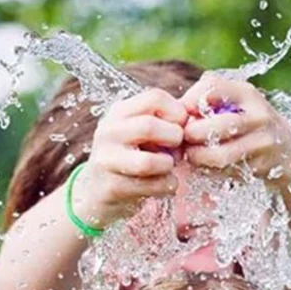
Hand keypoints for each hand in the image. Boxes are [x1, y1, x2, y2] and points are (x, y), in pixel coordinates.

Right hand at [72, 89, 187, 228]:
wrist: (96, 192)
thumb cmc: (129, 159)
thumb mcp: (140, 133)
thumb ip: (163, 122)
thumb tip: (194, 121)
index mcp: (119, 112)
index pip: (154, 97)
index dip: (177, 111)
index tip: (181, 127)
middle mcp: (109, 132)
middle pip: (149, 126)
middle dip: (173, 139)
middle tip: (177, 150)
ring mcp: (107, 160)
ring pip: (148, 162)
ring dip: (168, 165)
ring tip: (169, 168)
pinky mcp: (112, 187)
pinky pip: (150, 186)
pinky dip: (167, 186)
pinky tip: (166, 185)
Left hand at [180, 73, 290, 183]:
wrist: (286, 151)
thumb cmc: (247, 123)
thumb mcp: (235, 101)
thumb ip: (206, 98)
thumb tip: (176, 110)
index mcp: (247, 93)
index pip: (212, 87)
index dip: (190, 101)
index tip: (183, 114)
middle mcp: (258, 116)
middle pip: (215, 126)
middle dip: (192, 135)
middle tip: (183, 140)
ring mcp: (262, 143)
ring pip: (220, 155)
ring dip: (199, 157)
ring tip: (191, 155)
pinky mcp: (261, 167)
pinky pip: (227, 171)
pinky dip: (211, 170)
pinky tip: (205, 166)